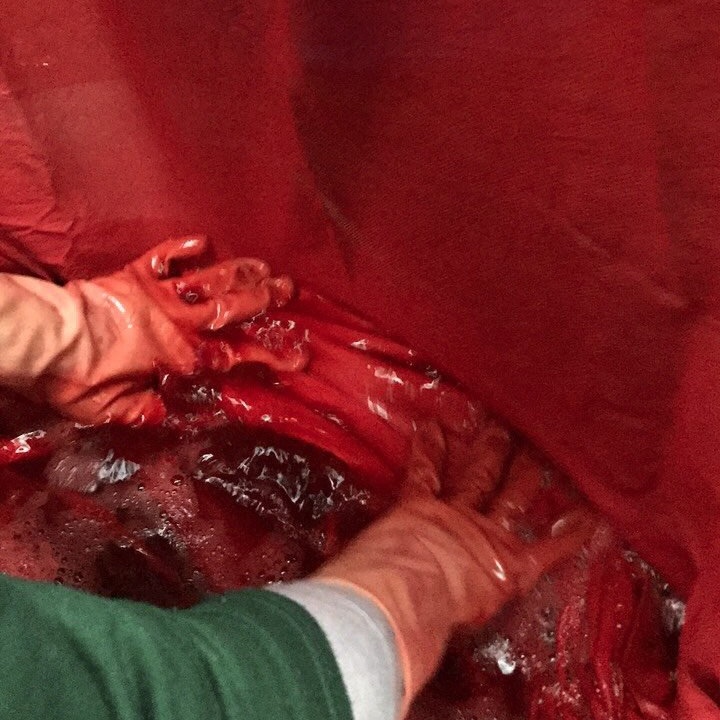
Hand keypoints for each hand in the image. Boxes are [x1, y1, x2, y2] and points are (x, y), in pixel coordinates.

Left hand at [0, 236, 300, 423]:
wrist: (46, 340)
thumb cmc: (79, 379)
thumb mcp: (112, 409)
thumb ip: (142, 411)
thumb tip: (161, 413)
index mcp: (180, 355)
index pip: (236, 355)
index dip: (270, 355)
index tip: (297, 356)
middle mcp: (178, 321)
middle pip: (232, 305)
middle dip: (263, 298)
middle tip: (288, 289)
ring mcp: (160, 294)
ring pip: (211, 277)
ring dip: (240, 270)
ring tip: (264, 265)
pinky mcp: (136, 274)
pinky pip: (166, 257)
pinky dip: (184, 248)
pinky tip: (203, 242)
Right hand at [315, 421, 595, 711]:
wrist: (396, 591)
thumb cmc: (367, 576)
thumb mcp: (353, 556)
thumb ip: (348, 551)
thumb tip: (321, 558)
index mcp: (415, 512)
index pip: (422, 474)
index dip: (427, 451)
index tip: (431, 427)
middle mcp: (453, 515)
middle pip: (475, 474)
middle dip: (487, 448)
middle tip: (499, 424)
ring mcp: (483, 533)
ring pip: (511, 494)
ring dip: (526, 471)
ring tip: (538, 449)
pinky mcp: (509, 561)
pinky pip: (548, 546)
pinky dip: (571, 532)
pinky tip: (594, 517)